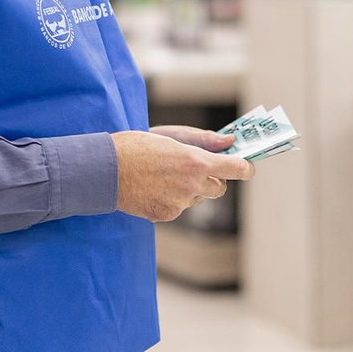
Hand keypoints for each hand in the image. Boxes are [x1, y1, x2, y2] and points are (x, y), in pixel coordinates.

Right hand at [111, 129, 254, 222]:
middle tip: (196, 168)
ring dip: (189, 189)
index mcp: (195, 162)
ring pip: (196, 198)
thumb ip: (203, 140)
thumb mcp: (171, 136)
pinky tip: (153, 188)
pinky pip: (178, 208)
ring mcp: (179, 203)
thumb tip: (229, 143)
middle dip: (213, 179)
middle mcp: (192, 185)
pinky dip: (171, 199)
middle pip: (219, 188)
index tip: (247, 167)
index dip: (245, 168)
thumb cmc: (136, 146)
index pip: (235, 169)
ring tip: (164, 176)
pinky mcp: (166, 215)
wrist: (104, 169)